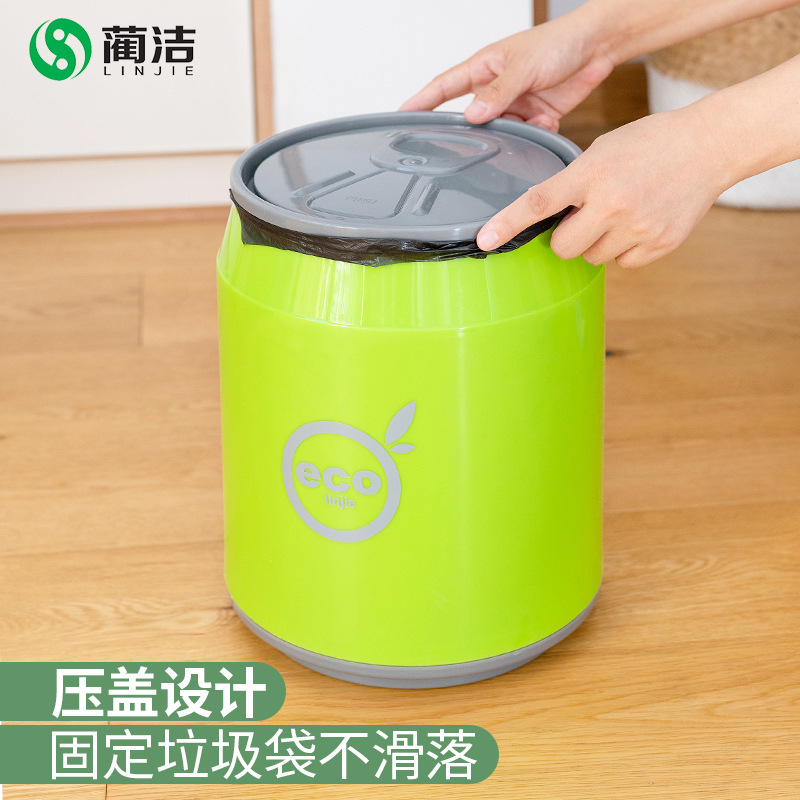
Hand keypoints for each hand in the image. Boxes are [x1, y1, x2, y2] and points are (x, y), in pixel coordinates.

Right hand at [399, 14, 614, 130]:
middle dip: (471, 134)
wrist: (598, 47)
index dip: (421, 102)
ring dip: (510, 138)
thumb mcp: (523, 67)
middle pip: (471, 119)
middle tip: (463, 152)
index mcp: (484, 69)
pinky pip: (528, 137)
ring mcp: (515, 104)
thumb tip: (472, 116)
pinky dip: (535, 136)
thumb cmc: (559, 42)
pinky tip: (545, 124)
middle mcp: (496, 89)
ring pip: (500, 133)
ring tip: (519, 133)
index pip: (443, 87)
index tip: (401, 116)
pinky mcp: (536, 116)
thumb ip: (498, 93)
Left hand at [476, 107, 729, 267]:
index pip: (539, 203)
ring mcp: (637, 227)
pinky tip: (639, 222)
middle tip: (584, 216)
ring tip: (619, 213)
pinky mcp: (658, 245)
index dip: (508, 224)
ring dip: (596, 243)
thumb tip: (545, 218)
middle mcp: (613, 202)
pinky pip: (621, 264)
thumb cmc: (650, 143)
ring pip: (591, 258)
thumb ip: (573, 182)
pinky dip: (624, 250)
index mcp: (592, 172)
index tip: (484, 240)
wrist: (709, 146)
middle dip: (565, 237)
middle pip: (563, 247)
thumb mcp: (603, 149)